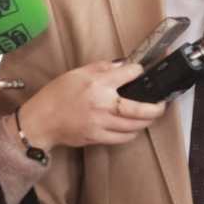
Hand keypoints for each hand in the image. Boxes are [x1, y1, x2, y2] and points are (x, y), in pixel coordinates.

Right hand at [18, 61, 164, 149]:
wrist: (42, 120)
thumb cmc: (57, 94)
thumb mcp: (77, 73)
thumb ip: (102, 68)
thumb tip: (123, 65)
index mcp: (97, 84)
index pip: (129, 75)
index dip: (139, 72)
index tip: (143, 72)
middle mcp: (102, 104)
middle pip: (139, 109)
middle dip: (156, 108)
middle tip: (162, 105)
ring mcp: (101, 123)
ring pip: (134, 126)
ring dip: (146, 122)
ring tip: (150, 116)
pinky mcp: (97, 138)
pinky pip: (122, 138)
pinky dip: (132, 133)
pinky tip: (133, 128)